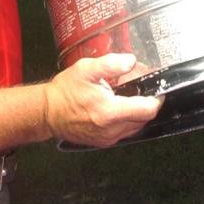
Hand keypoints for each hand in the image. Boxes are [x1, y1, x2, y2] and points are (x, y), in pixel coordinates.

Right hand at [43, 53, 161, 146]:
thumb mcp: (86, 69)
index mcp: (109, 111)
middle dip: (145, 103)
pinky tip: (117, 108)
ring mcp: (108, 138)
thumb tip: (131, 61)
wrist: (47, 112)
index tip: (155, 89)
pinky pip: (125, 132)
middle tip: (137, 88)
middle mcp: (111, 129)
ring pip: (136, 127)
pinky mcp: (104, 142)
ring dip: (137, 113)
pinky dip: (127, 120)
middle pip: (144, 119)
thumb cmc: (65, 91)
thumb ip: (111, 64)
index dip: (156, 98)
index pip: (147, 110)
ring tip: (126, 97)